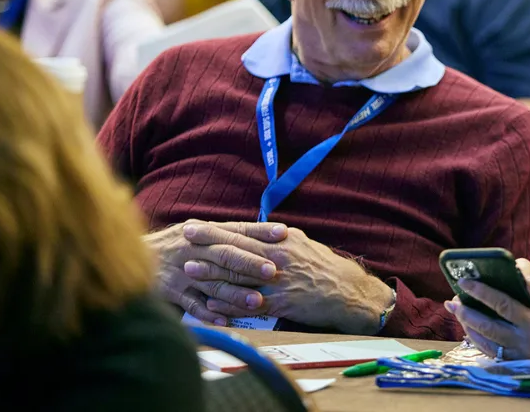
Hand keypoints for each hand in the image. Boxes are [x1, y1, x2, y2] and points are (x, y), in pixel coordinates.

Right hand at [144, 220, 280, 325]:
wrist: (130, 256)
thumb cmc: (174, 245)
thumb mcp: (196, 231)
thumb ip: (224, 233)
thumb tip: (262, 232)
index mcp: (203, 231)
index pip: (236, 230)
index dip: (260, 232)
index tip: (283, 234)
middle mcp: (193, 249)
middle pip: (225, 255)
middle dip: (250, 263)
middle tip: (273, 271)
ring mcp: (181, 272)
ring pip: (211, 283)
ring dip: (234, 293)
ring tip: (256, 301)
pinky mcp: (169, 292)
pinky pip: (191, 305)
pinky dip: (208, 314)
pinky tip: (226, 320)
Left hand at [183, 223, 393, 333]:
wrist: (346, 291)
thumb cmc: (324, 267)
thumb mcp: (302, 244)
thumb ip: (277, 238)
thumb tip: (258, 230)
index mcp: (281, 241)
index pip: (242, 233)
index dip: (216, 230)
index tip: (194, 226)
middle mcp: (277, 258)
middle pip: (236, 250)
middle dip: (207, 246)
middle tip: (182, 241)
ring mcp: (277, 281)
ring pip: (239, 276)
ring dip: (212, 274)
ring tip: (190, 270)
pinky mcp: (281, 302)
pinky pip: (249, 304)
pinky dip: (229, 304)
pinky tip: (210, 304)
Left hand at [444, 259, 529, 359]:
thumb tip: (522, 273)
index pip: (502, 306)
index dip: (481, 292)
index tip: (465, 282)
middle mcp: (528, 344)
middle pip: (488, 327)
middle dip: (466, 313)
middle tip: (452, 300)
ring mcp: (525, 357)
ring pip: (488, 344)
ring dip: (469, 328)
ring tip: (458, 313)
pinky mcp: (525, 363)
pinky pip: (496, 354)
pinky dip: (481, 342)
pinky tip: (473, 330)